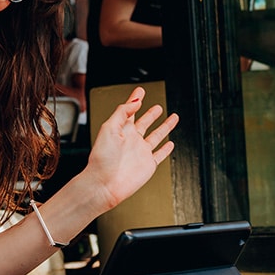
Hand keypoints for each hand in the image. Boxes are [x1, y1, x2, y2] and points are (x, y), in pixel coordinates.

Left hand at [84, 86, 178, 208]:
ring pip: (156, 136)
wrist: (105, 183)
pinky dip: (166, 149)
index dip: (135, 100)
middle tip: (156, 106)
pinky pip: (160, 155)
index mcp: (120, 130)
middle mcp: (131, 140)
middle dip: (151, 113)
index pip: (129, 111)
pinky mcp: (148, 164)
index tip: (140, 91)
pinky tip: (170, 143)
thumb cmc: (102, 159)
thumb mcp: (109, 128)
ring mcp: (140, 152)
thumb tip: (135, 101)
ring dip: (164, 126)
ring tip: (172, 118)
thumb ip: (122, 113)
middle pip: (144, 122)